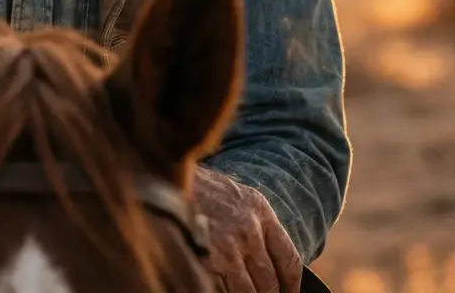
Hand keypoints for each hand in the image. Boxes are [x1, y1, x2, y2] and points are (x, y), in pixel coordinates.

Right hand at [191, 167, 302, 292]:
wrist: (163, 174)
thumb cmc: (198, 188)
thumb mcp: (234, 195)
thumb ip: (255, 224)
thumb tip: (269, 264)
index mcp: (259, 209)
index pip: (289, 260)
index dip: (291, 286)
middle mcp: (248, 228)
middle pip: (270, 282)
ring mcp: (228, 246)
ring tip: (237, 290)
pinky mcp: (207, 259)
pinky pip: (224, 292)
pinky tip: (219, 285)